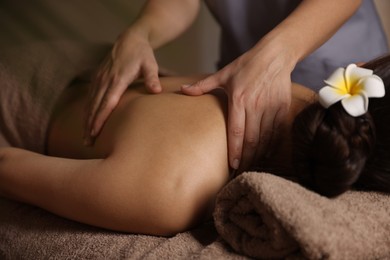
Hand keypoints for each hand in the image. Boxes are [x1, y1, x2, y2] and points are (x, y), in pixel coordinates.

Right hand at [85, 29, 160, 144]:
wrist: (130, 39)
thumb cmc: (142, 54)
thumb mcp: (150, 64)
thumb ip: (152, 78)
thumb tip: (156, 91)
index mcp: (117, 79)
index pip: (106, 103)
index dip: (99, 118)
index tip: (94, 132)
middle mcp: (105, 80)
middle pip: (95, 107)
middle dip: (90, 125)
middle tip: (87, 143)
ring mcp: (99, 79)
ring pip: (90, 103)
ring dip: (86, 120)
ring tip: (84, 137)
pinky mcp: (97, 78)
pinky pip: (89, 97)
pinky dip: (86, 110)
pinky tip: (85, 121)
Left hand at [182, 47, 291, 171]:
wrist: (275, 55)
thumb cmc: (247, 65)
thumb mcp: (223, 74)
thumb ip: (203, 86)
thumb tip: (182, 91)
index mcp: (239, 98)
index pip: (236, 131)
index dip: (235, 151)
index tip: (233, 165)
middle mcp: (256, 105)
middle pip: (252, 139)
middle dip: (247, 158)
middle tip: (242, 170)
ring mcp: (271, 107)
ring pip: (266, 138)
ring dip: (259, 154)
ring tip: (252, 165)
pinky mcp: (283, 107)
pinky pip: (278, 131)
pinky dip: (272, 144)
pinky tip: (266, 153)